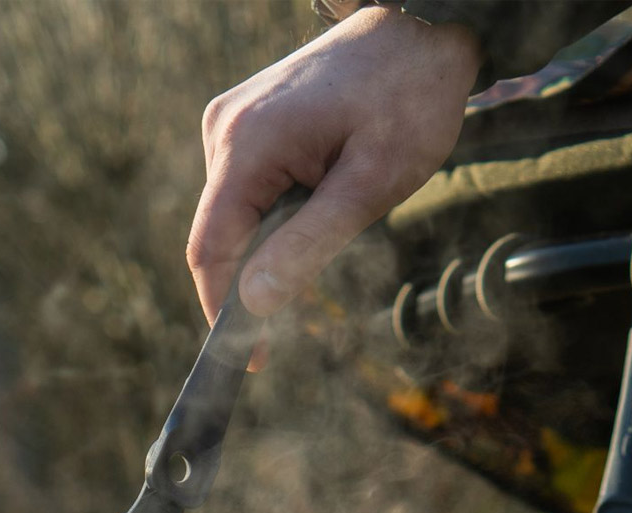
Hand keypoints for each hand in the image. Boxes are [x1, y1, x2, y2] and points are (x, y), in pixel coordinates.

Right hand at [187, 4, 480, 323]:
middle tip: (296, 323)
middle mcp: (225, 131)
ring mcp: (234, 124)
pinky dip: (278, 221)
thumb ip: (309, 244)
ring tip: (334, 233)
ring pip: (237, 218)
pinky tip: (323, 209)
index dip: (223, 313)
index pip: (211, 250)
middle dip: (253, 286)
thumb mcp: (370, 185)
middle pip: (221, 238)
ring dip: (273, 250)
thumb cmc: (406, 100)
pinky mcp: (250, 125)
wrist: (420, 29)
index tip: (249, 361)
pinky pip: (251, 193)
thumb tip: (254, 304)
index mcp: (247, 145)